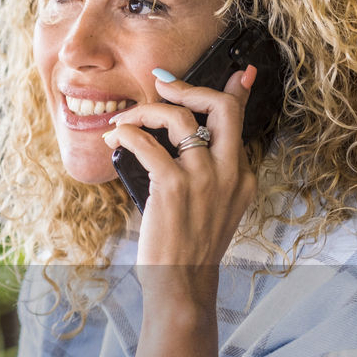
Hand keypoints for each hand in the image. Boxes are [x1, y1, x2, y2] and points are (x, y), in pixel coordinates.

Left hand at [102, 65, 257, 309]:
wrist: (182, 284)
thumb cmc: (188, 249)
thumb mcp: (211, 209)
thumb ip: (210, 176)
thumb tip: (189, 144)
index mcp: (242, 177)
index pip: (240, 121)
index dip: (236, 90)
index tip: (237, 72)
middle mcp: (229, 173)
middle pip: (221, 107)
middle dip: (190, 87)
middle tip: (164, 85)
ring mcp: (204, 179)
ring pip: (180, 118)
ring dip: (147, 111)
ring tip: (127, 120)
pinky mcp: (174, 188)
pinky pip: (146, 143)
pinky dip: (126, 133)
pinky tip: (115, 138)